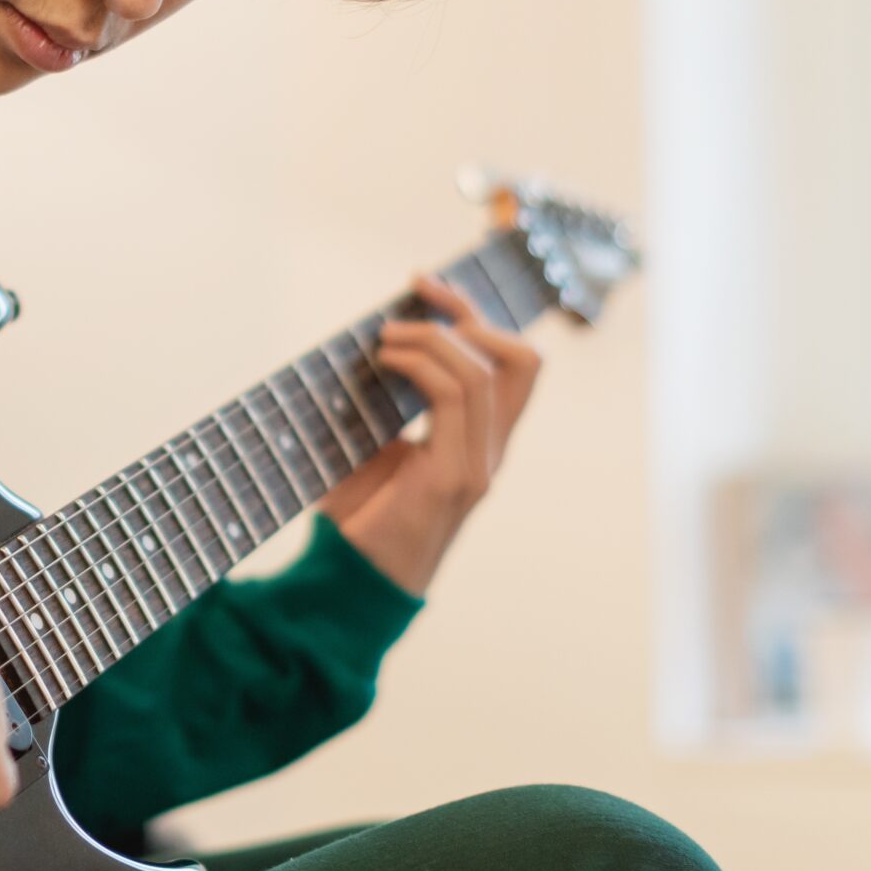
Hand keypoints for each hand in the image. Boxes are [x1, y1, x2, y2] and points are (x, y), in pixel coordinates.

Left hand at [318, 271, 542, 593]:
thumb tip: (369, 346)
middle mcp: (490, 451)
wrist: (349, 583)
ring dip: (431, 338)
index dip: (475, 316)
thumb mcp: (372, 445)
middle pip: (521, 360)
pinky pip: (454, 398)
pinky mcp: (454, 476)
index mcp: (479, 442)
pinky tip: (386, 361)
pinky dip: (420, 365)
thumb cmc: (354, 519)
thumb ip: (386, 403)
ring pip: (484, 373)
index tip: (424, 287)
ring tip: (384, 338)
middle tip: (416, 293)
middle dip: (468, 313)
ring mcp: (479, 465)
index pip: (510, 365)